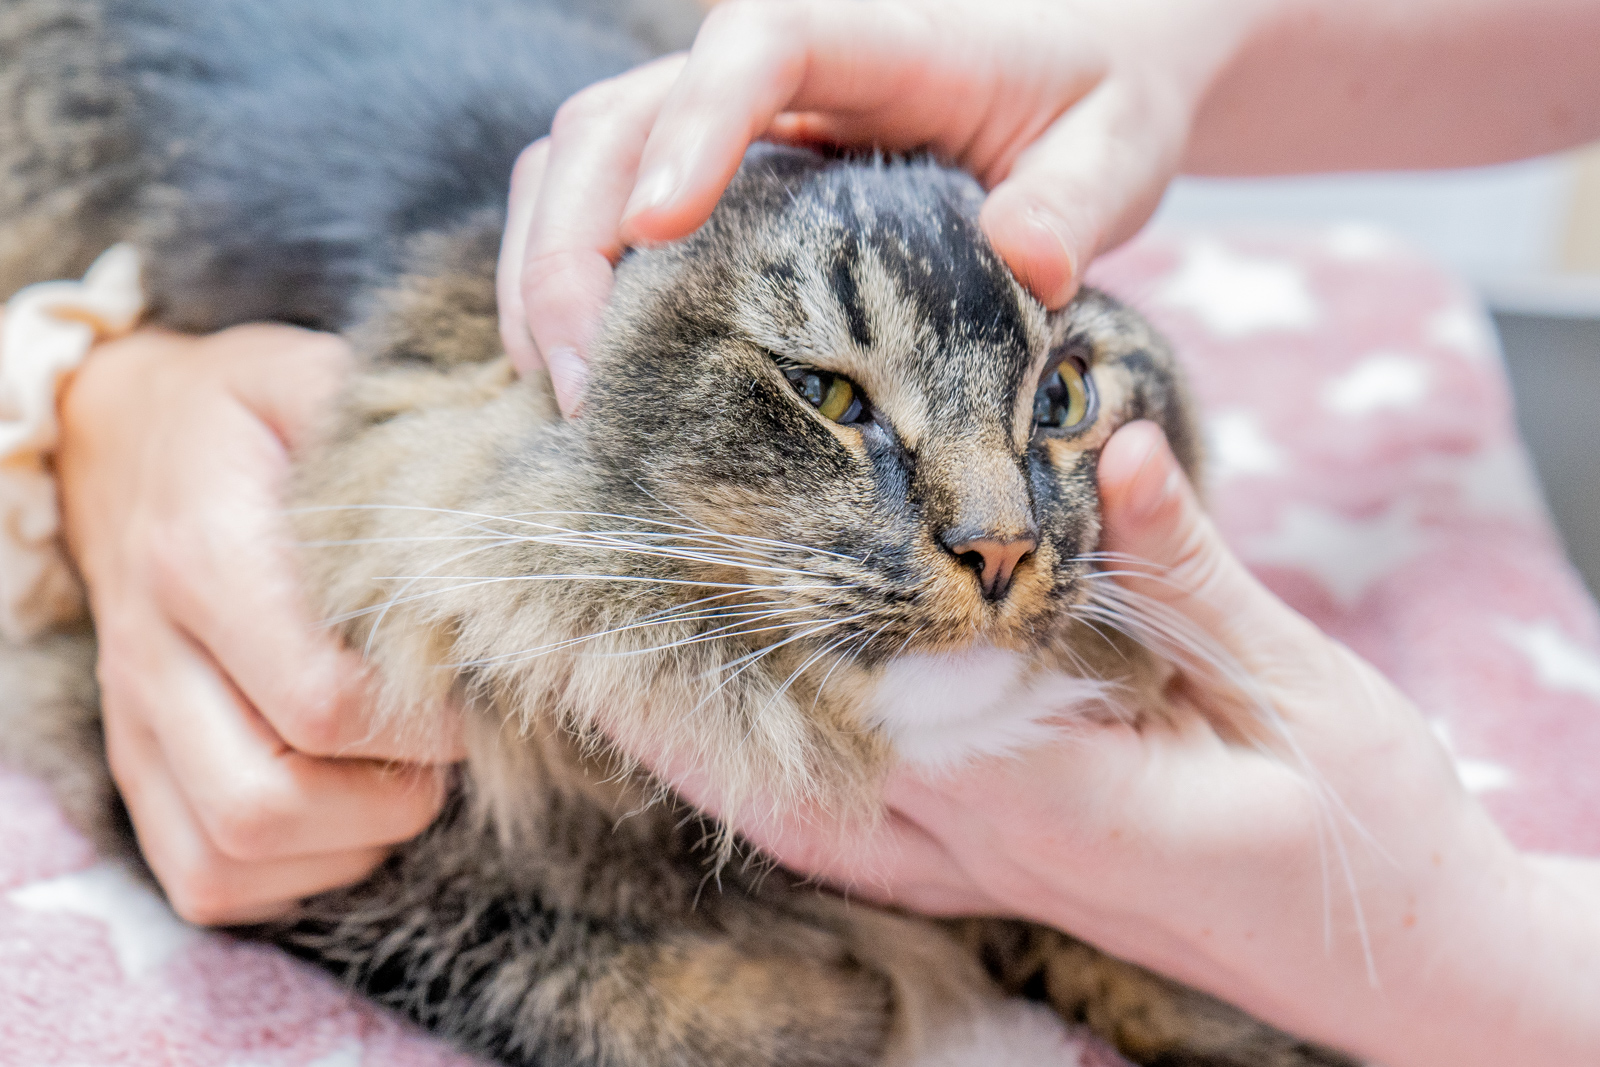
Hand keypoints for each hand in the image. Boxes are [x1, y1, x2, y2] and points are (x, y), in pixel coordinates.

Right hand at [57, 325, 464, 924]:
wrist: (115, 445)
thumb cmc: (240, 420)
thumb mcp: (303, 378)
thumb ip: (388, 415)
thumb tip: (517, 431)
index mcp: (206, 557)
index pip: (322, 699)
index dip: (424, 722)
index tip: (478, 688)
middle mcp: (155, 656)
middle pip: (268, 801)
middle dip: (391, 797)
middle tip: (449, 748)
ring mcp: (138, 725)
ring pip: (230, 856)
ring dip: (348, 842)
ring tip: (405, 777)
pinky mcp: (136, 770)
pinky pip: (204, 879)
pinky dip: (296, 871)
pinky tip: (350, 809)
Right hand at [498, 0, 1264, 410]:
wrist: (1078, 67)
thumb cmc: (1097, 101)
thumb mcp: (1122, 144)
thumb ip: (1081, 197)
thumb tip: (1029, 262)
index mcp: (874, 37)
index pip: (757, 44)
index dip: (694, 128)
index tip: (656, 229)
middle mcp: (775, 67)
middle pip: (620, 117)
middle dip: (573, 247)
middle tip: (584, 387)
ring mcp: (728, 114)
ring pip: (581, 156)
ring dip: (546, 269)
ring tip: (564, 396)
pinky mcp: (712, 163)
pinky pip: (602, 196)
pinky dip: (567, 274)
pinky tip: (578, 364)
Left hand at [663, 421, 1599, 1066]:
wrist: (1396, 963)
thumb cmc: (1363, 835)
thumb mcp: (1302, 690)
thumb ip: (1191, 575)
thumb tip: (1112, 448)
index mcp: (1046, 789)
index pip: (851, 703)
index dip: (740, 633)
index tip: (650, 557)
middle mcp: (982, 842)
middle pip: (783, 763)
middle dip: (672, 688)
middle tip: (573, 591)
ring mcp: (980, 873)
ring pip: (796, 809)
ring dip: (696, 741)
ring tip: (603, 654)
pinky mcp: (992, 874)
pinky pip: (847, 829)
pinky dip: (766, 777)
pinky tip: (719, 735)